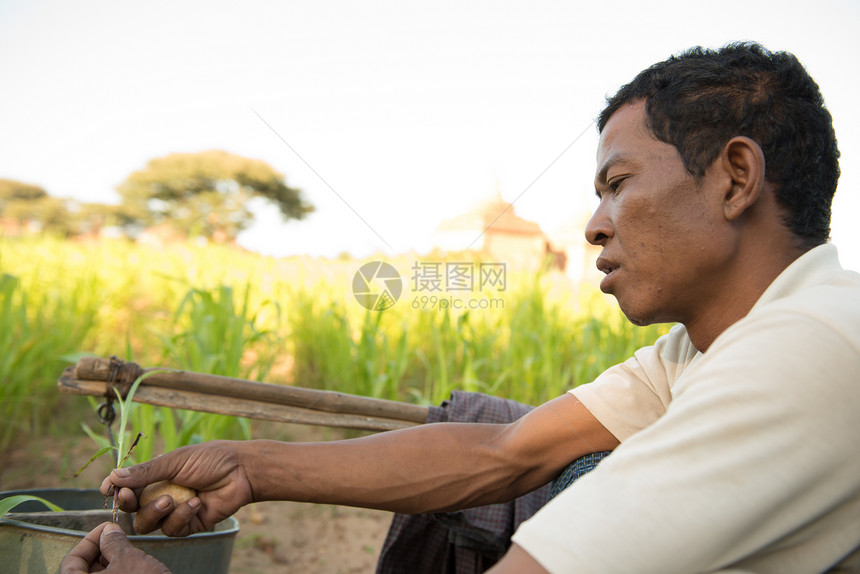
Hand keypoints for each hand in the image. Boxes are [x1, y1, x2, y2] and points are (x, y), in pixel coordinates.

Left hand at [59, 522, 170, 573]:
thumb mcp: (129, 559)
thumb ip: (114, 543)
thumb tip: (109, 533)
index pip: (72, 561)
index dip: (90, 540)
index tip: (105, 529)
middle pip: (82, 573)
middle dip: (100, 553)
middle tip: (117, 540)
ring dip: (109, 566)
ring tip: (128, 555)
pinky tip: (132, 570)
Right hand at [100, 440, 253, 535]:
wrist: (242, 471)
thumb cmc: (211, 459)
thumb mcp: (175, 461)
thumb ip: (146, 471)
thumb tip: (114, 476)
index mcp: (157, 476)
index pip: (128, 487)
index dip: (116, 490)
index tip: (108, 489)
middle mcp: (162, 494)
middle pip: (132, 510)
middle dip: (129, 504)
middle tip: (130, 496)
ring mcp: (175, 511)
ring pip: (148, 524)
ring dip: (155, 512)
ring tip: (170, 499)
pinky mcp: (189, 524)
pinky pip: (173, 529)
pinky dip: (181, 516)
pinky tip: (196, 503)